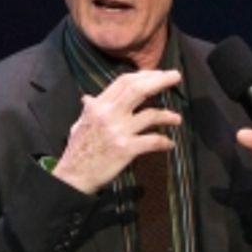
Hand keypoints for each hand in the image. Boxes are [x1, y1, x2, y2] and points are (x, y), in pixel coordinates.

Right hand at [52, 69, 182, 194]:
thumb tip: (89, 98)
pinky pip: (152, 141)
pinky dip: (163, 142)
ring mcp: (119, 132)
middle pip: (138, 89)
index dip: (144, 75)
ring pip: (150, 115)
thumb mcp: (79, 123)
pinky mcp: (126, 149)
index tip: (157, 74)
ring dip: (167, 115)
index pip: (124, 82)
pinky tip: (169, 144)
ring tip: (177, 119)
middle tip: (176, 76)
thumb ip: (89, 109)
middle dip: (160, 80)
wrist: (74, 177)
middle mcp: (109, 114)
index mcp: (98, 106)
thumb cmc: (77, 151)